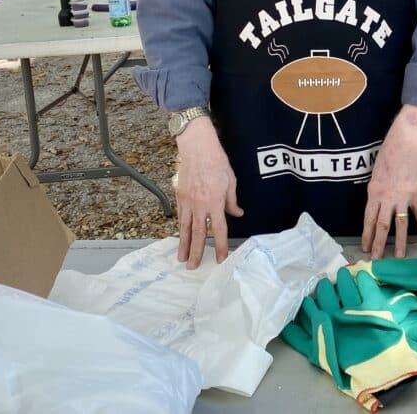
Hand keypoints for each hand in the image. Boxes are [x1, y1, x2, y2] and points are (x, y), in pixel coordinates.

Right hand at [173, 115, 242, 268]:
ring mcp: (188, 202)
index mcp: (215, 203)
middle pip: (198, 234)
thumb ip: (232, 201)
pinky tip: (179, 237)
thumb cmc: (217, 163)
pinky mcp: (180, 197)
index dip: (221, 246)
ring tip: (182, 259)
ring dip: (184, 245)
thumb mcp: (231, 181)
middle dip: (197, 252)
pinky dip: (180, 229)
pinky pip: (180, 217)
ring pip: (185, 229)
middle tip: (193, 267)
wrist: (197, 149)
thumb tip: (237, 213)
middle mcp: (200, 206)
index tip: (222, 258)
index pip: (219, 230)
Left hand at [363, 104, 416, 259]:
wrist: (403, 142)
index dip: (366, 235)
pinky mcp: (415, 192)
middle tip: (376, 258)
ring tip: (398, 255)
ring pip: (399, 224)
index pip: (368, 219)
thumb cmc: (387, 155)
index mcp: (373, 193)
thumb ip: (376, 193)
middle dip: (378, 244)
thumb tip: (377, 207)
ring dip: (398, 241)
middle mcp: (386, 197)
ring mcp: (401, 196)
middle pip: (381, 225)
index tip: (365, 247)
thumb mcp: (375, 175)